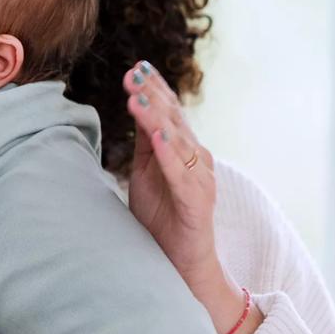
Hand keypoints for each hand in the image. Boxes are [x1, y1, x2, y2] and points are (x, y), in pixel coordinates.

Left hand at [123, 61, 260, 333]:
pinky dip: (170, 154)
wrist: (181, 267)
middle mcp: (196, 160)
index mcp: (182, 151)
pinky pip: (183, 175)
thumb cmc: (162, 220)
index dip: (153, 89)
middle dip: (154, 94)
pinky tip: (157, 138)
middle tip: (134, 70)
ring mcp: (199, 181)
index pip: (168, 113)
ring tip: (138, 96)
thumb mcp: (146, 174)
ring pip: (179, 142)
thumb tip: (135, 104)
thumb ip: (145, 142)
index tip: (135, 66)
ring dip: (158, 117)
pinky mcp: (198, 204)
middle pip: (174, 120)